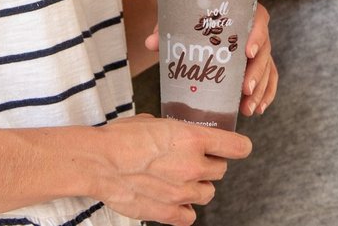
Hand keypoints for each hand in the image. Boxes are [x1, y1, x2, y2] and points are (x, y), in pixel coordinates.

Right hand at [97, 115, 250, 224]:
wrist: (98, 162)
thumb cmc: (120, 138)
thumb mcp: (153, 122)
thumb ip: (175, 132)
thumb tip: (178, 136)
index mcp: (192, 138)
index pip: (237, 146)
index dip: (238, 146)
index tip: (236, 147)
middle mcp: (193, 166)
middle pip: (221, 170)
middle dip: (209, 165)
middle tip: (192, 160)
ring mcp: (182, 192)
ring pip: (208, 194)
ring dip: (198, 187)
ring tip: (180, 180)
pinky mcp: (168, 212)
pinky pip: (190, 216)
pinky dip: (184, 210)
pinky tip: (173, 200)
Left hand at [143, 7, 276, 116]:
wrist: (203, 18)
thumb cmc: (196, 17)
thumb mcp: (182, 18)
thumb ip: (167, 27)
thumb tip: (151, 43)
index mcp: (243, 12)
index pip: (258, 19)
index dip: (256, 35)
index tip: (247, 51)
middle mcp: (255, 30)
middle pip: (264, 50)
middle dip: (257, 72)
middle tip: (245, 89)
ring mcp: (259, 49)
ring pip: (268, 68)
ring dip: (260, 90)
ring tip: (248, 109)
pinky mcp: (259, 64)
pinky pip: (269, 79)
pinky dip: (265, 95)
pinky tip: (257, 110)